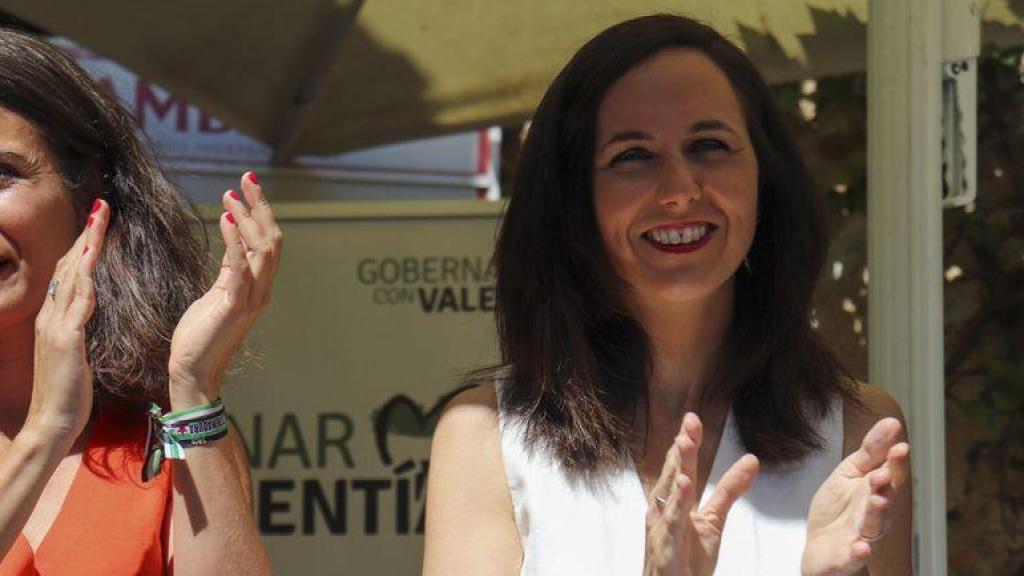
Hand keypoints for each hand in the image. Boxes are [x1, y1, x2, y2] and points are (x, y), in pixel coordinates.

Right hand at [27, 200, 108, 442]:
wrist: (52, 423)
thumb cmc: (68, 393)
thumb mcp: (75, 355)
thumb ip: (78, 330)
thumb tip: (86, 314)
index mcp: (57, 319)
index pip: (71, 273)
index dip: (84, 246)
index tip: (99, 222)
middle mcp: (52, 316)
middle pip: (70, 265)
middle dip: (86, 234)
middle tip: (102, 206)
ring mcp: (57, 327)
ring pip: (72, 276)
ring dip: (87, 246)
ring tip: (101, 219)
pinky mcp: (66, 340)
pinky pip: (77, 303)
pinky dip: (85, 279)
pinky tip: (93, 260)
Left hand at [168, 172, 281, 408]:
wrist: (193, 371)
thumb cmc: (200, 336)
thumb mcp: (217, 294)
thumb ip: (230, 270)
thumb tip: (233, 243)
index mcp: (258, 286)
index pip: (268, 242)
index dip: (261, 212)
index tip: (248, 187)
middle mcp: (262, 290)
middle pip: (272, 239)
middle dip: (261, 206)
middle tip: (246, 179)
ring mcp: (252, 298)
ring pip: (263, 249)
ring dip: (248, 218)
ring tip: (231, 195)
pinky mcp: (234, 304)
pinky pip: (240, 265)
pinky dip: (234, 239)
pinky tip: (224, 218)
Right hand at [644, 413, 759, 575]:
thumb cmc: (686, 558)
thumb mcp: (714, 520)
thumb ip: (730, 490)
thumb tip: (752, 460)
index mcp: (673, 500)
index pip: (680, 465)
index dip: (687, 442)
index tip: (693, 418)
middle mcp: (662, 509)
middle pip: (673, 472)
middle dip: (680, 448)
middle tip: (689, 422)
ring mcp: (661, 527)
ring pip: (669, 492)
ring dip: (676, 467)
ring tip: (684, 444)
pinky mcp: (666, 546)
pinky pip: (671, 521)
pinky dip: (677, 501)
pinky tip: (683, 483)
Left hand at [802, 418, 909, 575]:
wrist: (821, 547)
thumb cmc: (840, 510)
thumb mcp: (850, 474)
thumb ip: (871, 451)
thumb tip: (892, 421)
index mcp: (875, 491)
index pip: (890, 475)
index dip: (896, 463)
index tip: (901, 447)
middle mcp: (875, 515)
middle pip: (884, 499)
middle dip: (886, 487)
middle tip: (884, 474)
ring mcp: (863, 536)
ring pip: (874, 527)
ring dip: (877, 515)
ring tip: (878, 501)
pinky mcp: (847, 556)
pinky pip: (854, 556)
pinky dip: (859, 552)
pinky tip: (861, 547)